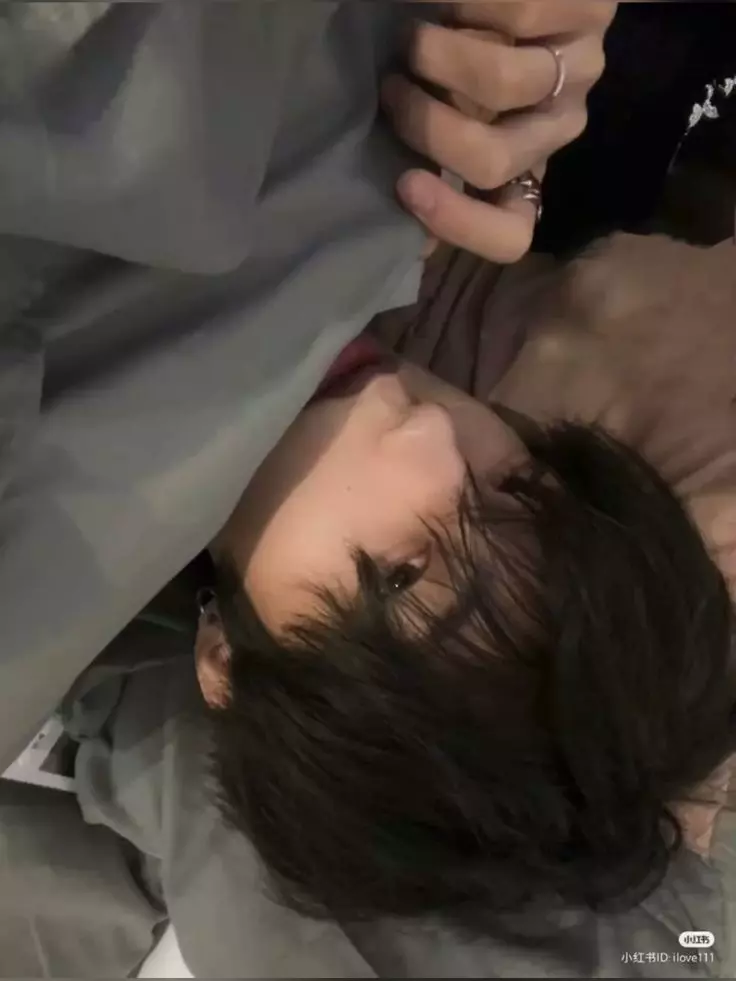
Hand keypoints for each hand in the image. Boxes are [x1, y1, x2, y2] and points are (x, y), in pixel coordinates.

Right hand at [381, 2, 616, 262]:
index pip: (510, 235)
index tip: (403, 185)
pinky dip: (468, 4)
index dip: (457, 223)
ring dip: (439, 59)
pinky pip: (520, 14)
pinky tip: (453, 1)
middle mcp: (558, 128)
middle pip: (493, 161)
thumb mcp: (444, 110)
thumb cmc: (464, 46)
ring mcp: (582, 71)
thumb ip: (423, 151)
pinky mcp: (593, 10)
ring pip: (503, 85)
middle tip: (391, 88)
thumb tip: (391, 196)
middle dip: (427, 127)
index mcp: (526, 166)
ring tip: (411, 34)